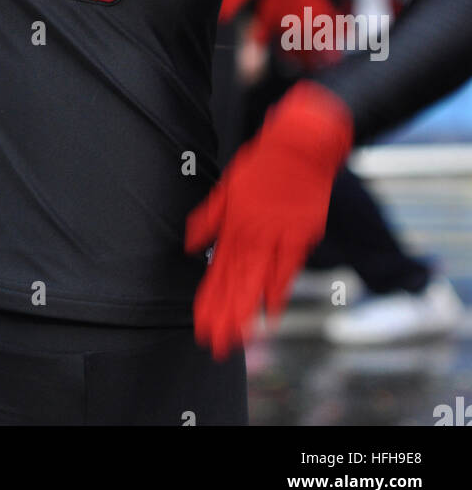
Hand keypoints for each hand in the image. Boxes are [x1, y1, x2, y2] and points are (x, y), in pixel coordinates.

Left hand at [184, 82, 352, 358]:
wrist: (300, 145)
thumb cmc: (262, 163)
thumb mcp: (227, 187)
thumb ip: (208, 218)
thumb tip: (189, 244)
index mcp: (232, 223)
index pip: (217, 269)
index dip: (209, 299)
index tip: (202, 324)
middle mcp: (252, 234)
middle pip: (235, 282)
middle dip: (224, 315)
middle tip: (215, 344)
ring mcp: (277, 237)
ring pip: (257, 281)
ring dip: (246, 311)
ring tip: (237, 340)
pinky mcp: (300, 235)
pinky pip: (286, 270)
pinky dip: (277, 292)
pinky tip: (270, 315)